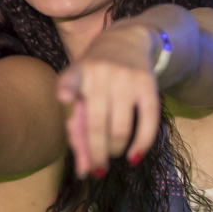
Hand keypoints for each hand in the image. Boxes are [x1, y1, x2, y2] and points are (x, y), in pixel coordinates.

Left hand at [56, 23, 160, 178]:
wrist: (127, 40)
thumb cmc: (95, 75)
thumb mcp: (81, 89)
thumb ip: (77, 126)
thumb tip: (83, 171)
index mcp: (76, 72)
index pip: (69, 79)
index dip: (67, 88)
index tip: (64, 97)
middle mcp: (99, 73)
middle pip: (96, 122)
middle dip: (96, 153)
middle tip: (97, 169)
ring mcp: (125, 78)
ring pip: (121, 127)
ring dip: (115, 150)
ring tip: (113, 155)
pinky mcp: (148, 84)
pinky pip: (148, 121)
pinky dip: (142, 144)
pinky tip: (134, 157)